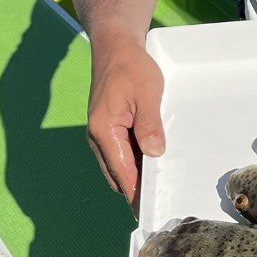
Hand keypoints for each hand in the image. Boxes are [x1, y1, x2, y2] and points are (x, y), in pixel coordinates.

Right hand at [87, 41, 164, 202]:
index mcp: (104, 131)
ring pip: (117, 164)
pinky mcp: (106, 127)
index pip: (122, 172)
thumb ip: (149, 125)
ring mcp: (100, 133)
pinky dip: (132, 161)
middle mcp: (97, 136)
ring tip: (157, 187)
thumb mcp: (148, 93)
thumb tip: (154, 154)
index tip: (149, 209)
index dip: (136, 193)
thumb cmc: (132, 67)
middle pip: (117, 173)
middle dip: (136, 189)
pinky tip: (149, 161)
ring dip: (134, 175)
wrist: (116, 47)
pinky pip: (118, 152)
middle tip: (159, 201)